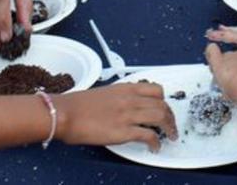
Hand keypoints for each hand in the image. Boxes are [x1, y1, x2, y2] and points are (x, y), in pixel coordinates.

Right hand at [52, 82, 176, 151]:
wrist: (65, 113)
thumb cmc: (77, 105)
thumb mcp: (103, 93)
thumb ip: (119, 98)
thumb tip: (126, 107)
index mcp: (125, 88)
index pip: (156, 89)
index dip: (164, 101)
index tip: (165, 109)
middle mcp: (130, 99)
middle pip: (162, 104)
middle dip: (171, 117)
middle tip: (171, 126)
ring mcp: (128, 114)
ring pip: (160, 117)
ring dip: (169, 128)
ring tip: (170, 137)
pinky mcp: (124, 131)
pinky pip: (149, 135)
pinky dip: (156, 143)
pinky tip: (155, 148)